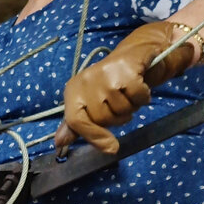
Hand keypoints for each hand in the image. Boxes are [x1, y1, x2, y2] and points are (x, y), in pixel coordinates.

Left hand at [54, 19, 199, 154]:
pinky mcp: (125, 69)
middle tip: (120, 104)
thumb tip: (59, 143)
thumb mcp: (89, 103)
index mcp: (73, 92)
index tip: (111, 148)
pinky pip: (138, 97)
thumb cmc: (109, 84)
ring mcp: (105, 74)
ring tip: (128, 94)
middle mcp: (85, 81)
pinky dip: (143, 97)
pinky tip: (140, 87)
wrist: (133, 55)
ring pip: (122, 109)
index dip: (93, 137)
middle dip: (117, 118)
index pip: (76, 121)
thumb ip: (76, 124)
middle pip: (103, 119)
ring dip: (131, 107)